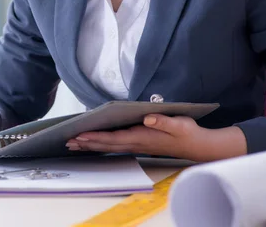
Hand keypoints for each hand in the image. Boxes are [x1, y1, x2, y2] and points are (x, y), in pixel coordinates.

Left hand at [65, 114, 247, 161]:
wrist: (197, 146)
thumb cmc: (187, 133)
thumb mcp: (179, 124)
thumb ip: (163, 121)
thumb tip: (148, 118)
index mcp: (142, 137)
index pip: (114, 138)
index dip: (96, 137)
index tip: (80, 135)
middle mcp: (136, 144)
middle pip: (106, 145)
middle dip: (86, 143)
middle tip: (67, 141)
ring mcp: (136, 146)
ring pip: (108, 147)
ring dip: (90, 145)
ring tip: (73, 144)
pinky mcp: (138, 145)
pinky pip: (114, 146)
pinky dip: (100, 145)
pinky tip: (92, 144)